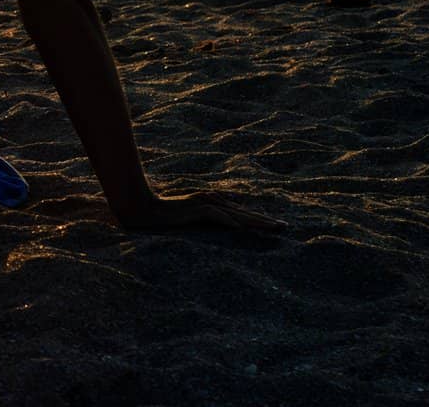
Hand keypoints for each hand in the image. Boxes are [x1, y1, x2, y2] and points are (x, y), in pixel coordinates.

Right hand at [116, 191, 285, 232]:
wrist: (144, 208)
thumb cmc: (164, 215)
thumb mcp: (188, 219)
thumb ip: (203, 220)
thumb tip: (220, 227)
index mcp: (210, 202)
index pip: (239, 212)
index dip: (257, 218)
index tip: (274, 225)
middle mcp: (210, 200)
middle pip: (242, 212)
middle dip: (263, 220)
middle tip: (284, 227)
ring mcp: (203, 203)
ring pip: (235, 213)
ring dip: (253, 221)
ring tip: (271, 228)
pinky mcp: (194, 209)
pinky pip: (215, 216)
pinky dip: (228, 221)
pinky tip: (240, 228)